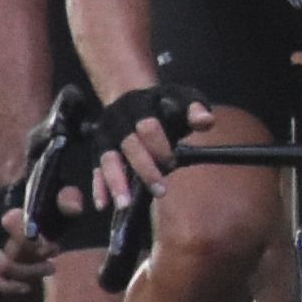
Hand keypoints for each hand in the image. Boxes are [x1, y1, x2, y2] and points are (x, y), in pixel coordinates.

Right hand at [88, 82, 187, 212]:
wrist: (131, 96)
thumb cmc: (164, 103)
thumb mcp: (182, 98)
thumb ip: (195, 109)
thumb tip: (205, 121)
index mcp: (139, 104)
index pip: (147, 127)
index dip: (160, 145)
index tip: (173, 162)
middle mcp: (118, 120)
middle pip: (128, 145)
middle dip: (144, 169)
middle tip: (161, 191)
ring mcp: (105, 136)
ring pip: (108, 160)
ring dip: (116, 182)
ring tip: (125, 204)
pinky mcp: (97, 151)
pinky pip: (96, 170)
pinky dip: (99, 187)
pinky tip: (103, 204)